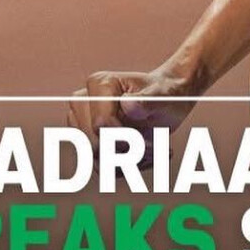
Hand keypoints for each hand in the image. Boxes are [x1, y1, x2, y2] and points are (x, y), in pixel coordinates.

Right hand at [67, 67, 197, 154]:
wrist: (167, 102)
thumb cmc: (166, 95)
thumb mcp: (163, 97)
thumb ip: (147, 101)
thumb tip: (128, 105)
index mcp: (99, 83)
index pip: (101, 125)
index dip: (126, 138)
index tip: (151, 142)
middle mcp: (83, 101)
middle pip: (96, 145)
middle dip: (129, 152)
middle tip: (155, 148)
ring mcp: (81, 121)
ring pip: (98, 159)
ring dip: (130, 161)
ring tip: (153, 150)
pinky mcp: (87, 139)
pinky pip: (103, 167)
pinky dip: (127, 167)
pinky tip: (145, 156)